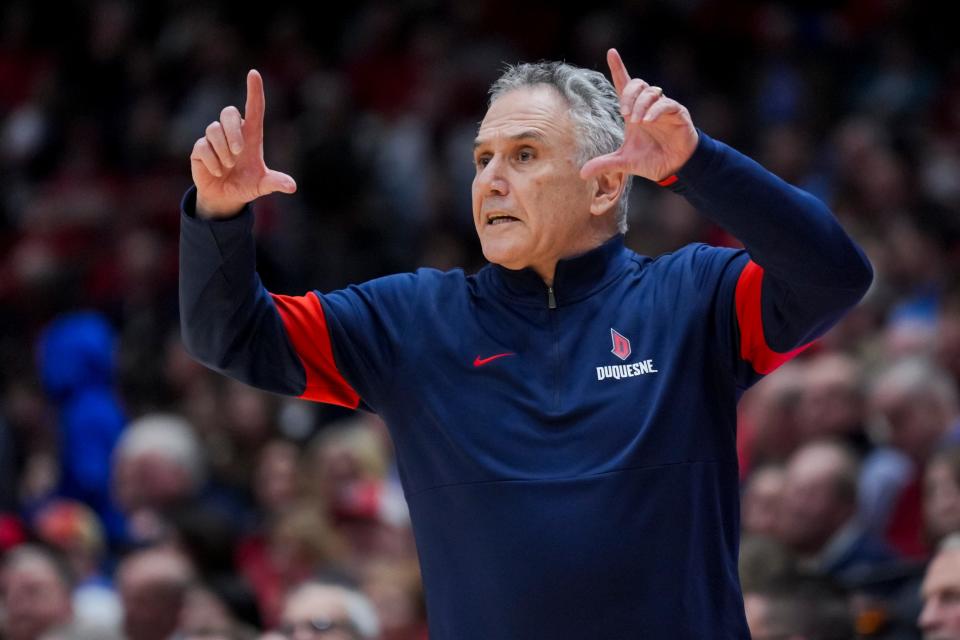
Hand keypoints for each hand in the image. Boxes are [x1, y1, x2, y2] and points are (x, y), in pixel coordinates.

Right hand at [190, 70, 296, 218]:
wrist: (225, 198)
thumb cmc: (246, 185)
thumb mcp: (263, 185)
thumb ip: (276, 183)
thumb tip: (292, 187)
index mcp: (251, 136)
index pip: (254, 108)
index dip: (254, 91)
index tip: (254, 74)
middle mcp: (232, 133)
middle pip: (228, 113)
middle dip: (233, 130)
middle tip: (238, 152)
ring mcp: (214, 139)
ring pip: (214, 129)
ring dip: (223, 150)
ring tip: (228, 167)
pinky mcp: (199, 149)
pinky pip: (202, 146)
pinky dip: (212, 161)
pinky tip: (218, 172)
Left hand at [580, 49, 697, 182]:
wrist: (674, 169)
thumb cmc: (651, 160)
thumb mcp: (624, 163)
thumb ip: (604, 164)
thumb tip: (582, 174)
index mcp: (634, 112)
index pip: (624, 85)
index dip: (618, 68)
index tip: (611, 52)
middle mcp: (648, 106)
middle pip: (637, 84)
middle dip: (628, 94)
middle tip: (623, 113)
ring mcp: (664, 108)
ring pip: (651, 91)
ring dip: (640, 104)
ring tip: (637, 122)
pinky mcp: (678, 114)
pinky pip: (667, 103)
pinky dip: (655, 110)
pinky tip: (647, 121)